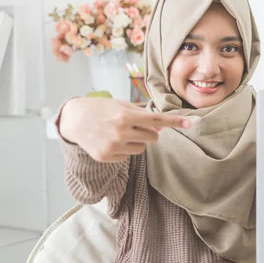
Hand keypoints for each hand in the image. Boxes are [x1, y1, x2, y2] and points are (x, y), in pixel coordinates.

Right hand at [59, 97, 190, 162]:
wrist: (73, 120)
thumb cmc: (99, 109)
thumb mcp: (120, 105)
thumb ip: (141, 114)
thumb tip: (161, 126)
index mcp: (125, 116)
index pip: (157, 119)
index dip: (175, 122)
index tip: (191, 123)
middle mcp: (121, 132)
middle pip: (153, 137)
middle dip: (150, 132)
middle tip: (137, 126)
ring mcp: (113, 146)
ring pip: (141, 148)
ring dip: (137, 141)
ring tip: (121, 132)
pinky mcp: (107, 157)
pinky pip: (128, 156)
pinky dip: (124, 149)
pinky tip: (111, 140)